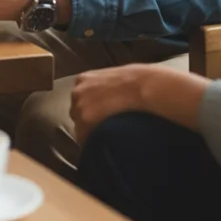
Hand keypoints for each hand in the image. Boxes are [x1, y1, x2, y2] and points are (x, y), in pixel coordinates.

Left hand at [70, 63, 206, 145]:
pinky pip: (84, 140)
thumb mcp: (113, 78)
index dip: (90, 110)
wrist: (143, 87)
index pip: (79, 100)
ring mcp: (79, 107)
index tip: (100, 116)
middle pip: (77, 114)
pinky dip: (93, 143)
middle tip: (105, 127)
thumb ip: (103, 88)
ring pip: (79, 128)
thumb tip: (105, 100)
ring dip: (91, 133)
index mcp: (83, 79)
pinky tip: (106, 142)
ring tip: (108, 136)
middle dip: (88, 121)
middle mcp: (77, 92)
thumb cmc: (135, 81)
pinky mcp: (85, 122)